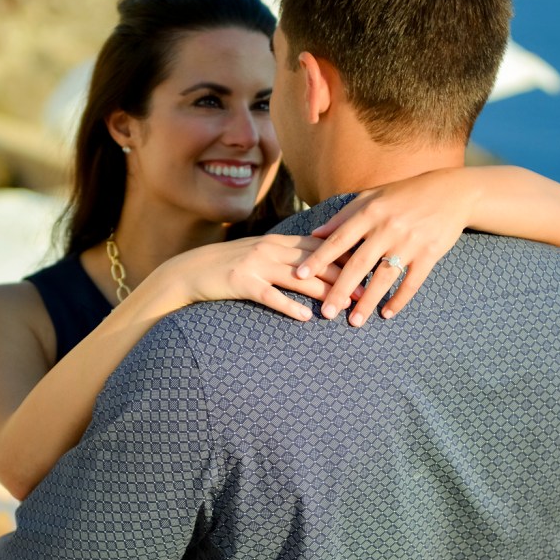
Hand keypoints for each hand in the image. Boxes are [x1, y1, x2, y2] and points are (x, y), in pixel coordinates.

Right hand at [169, 234, 358, 321]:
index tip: (368, 268)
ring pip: (298, 278)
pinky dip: (288, 306)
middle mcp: (270, 249)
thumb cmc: (228, 266)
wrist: (190, 271)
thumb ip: (286, 257)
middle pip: (315, 261)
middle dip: (343, 276)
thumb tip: (316, 265)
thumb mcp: (259, 255)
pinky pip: (269, 295)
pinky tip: (305, 317)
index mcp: (277, 242)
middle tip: (366, 292)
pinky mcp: (241, 282)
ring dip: (324, 292)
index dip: (345, 257)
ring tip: (344, 306)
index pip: (319, 247)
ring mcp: (255, 265)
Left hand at [295, 168, 477, 323]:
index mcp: (370, 212)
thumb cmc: (404, 195)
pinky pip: (411, 283)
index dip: (319, 259)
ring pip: (384, 278)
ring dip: (367, 302)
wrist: (451, 193)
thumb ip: (344, 216)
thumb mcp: (373, 197)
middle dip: (339, 290)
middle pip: (358, 264)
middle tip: (325, 313)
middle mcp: (388, 227)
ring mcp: (410, 242)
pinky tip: (386, 314)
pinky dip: (399, 300)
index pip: (339, 239)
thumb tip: (315, 235)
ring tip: (354, 322)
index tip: (300, 276)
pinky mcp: (429, 254)